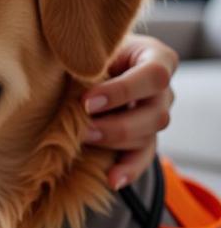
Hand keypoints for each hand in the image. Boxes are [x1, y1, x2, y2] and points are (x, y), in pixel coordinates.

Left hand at [82, 34, 177, 188]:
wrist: (85, 67)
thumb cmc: (88, 52)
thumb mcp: (90, 48)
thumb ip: (88, 59)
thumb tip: (66, 79)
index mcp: (156, 58)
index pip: (155, 76)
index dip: (122, 91)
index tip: (87, 102)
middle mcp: (162, 90)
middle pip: (155, 114)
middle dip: (115, 124)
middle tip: (83, 128)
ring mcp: (155, 115)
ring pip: (147, 136)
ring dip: (112, 142)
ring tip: (83, 140)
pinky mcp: (144, 138)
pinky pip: (143, 158)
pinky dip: (128, 170)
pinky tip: (112, 180)